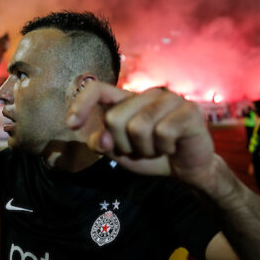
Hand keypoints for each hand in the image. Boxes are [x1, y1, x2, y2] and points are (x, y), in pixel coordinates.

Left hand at [67, 81, 215, 188]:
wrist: (187, 169)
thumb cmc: (151, 155)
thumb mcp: (119, 152)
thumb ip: (103, 143)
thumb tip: (99, 138)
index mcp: (127, 100)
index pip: (97, 89)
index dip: (81, 104)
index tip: (71, 125)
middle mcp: (146, 94)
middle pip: (114, 118)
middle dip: (122, 144)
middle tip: (139, 149)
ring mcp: (169, 99)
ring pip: (138, 127)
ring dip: (144, 148)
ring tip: (156, 148)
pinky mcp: (189, 110)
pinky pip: (163, 132)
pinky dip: (164, 148)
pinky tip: (172, 147)